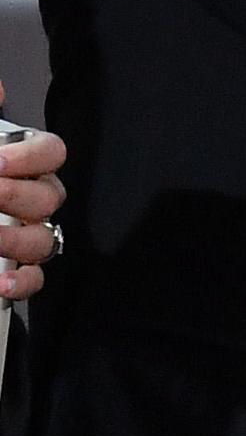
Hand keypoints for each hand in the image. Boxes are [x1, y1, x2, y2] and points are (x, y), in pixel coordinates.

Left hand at [0, 85, 68, 302]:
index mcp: (21, 164)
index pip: (51, 152)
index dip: (31, 157)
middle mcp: (31, 199)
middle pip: (52, 196)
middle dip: (18, 195)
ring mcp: (25, 236)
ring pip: (46, 240)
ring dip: (18, 240)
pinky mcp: (12, 271)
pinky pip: (35, 280)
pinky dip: (23, 283)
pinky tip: (2, 283)